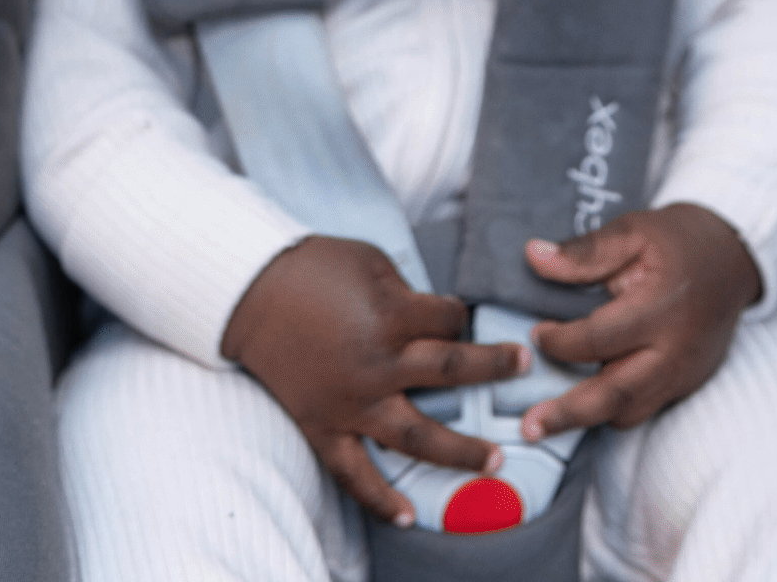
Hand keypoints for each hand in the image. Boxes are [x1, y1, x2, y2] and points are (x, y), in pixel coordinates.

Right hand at [221, 235, 528, 525]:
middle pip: (452, 373)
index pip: (450, 320)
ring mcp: (351, 403)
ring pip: (417, 437)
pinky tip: (406, 516)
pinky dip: (379, 498)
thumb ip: (409, 293)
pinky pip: (354, 473)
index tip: (467, 315)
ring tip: (497, 459)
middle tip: (525, 369)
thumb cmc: (315, 265)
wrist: (251, 290)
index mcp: (390, 318)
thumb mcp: (372, 261)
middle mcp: (378, 366)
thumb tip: (438, 318)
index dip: (465, 315)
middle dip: (494, 370)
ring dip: (460, 451)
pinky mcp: (323, 426)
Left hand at [517, 204, 761, 440]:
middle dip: (568, 413)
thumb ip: (585, 252)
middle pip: (615, 394)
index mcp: (660, 307)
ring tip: (548, 421)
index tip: (535, 333)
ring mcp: (683, 374)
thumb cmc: (679, 240)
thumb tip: (533, 257)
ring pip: (629, 412)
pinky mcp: (687, 384)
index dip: (560, 341)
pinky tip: (586, 403)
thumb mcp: (633, 231)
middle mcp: (674, 350)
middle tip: (528, 427)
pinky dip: (612, 408)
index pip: (599, 339)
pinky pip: (645, 408)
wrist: (734, 258)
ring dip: (588, 418)